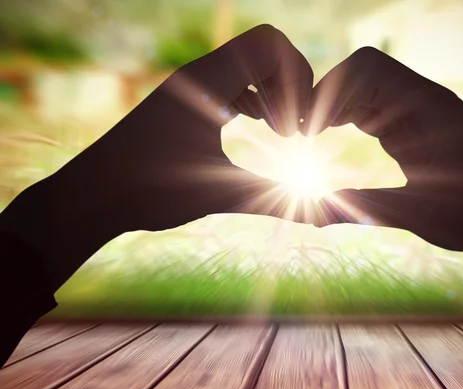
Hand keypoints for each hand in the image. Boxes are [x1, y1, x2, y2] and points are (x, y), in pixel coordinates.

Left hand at [0, 25, 313, 288]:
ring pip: (247, 66)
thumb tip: (324, 222)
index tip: (296, 126)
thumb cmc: (148, 191)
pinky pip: (231, 83)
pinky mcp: (185, 101)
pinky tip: (259, 129)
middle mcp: (198, 74)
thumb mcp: (219, 195)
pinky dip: (254, 99)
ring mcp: (190, 86)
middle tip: (293, 131)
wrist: (91, 195)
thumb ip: (275, 200)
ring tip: (282, 133)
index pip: (270, 44)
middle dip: (291, 85)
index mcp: (207, 83)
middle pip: (264, 50)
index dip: (298, 78)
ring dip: (273, 93)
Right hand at [308, 47, 462, 301]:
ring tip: (312, 132)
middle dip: (329, 94)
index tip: (310, 127)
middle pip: (364, 70)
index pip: (369, 70)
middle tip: (305, 130)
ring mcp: (420, 108)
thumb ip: (359, 208)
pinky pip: (375, 102)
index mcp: (429, 109)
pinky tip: (332, 132)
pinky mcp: (414, 122)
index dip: (331, 90)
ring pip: (366, 84)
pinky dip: (349, 113)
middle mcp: (425, 99)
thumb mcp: (409, 214)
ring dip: (337, 103)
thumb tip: (311, 215)